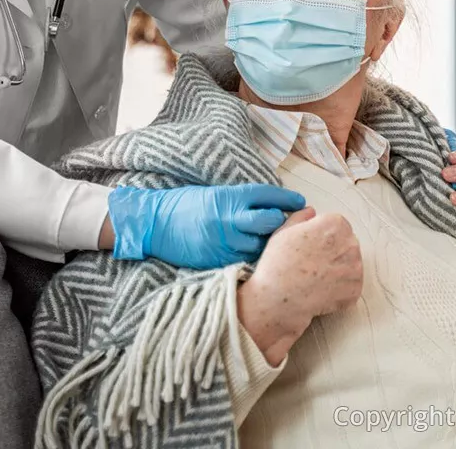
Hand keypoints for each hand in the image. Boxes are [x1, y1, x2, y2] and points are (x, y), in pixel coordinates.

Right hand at [108, 184, 305, 268]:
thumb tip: (269, 203)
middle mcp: (229, 219)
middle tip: (292, 225)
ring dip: (271, 245)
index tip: (301, 201)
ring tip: (279, 246)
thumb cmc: (184, 205)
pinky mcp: (218, 261)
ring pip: (262, 246)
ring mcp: (224, 242)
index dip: (287, 198)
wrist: (155, 224)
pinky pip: (246, 262)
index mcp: (228, 197)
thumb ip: (240, 200)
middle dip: (283, 223)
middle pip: (270, 222)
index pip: (267, 195)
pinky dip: (255, 260)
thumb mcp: (214, 194)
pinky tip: (261, 260)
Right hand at [237, 208, 362, 364]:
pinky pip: (351, 285)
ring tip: (317, 276)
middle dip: (334, 250)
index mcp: (335, 224)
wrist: (279, 298)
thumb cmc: (278, 262)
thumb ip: (301, 216)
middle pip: (346, 242)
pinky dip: (340, 288)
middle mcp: (350, 243)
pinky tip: (322, 289)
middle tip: (314, 261)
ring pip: (351, 263)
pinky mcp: (355, 290)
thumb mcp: (284, 230)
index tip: (312, 244)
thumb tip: (311, 212)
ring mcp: (355, 269)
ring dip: (339, 268)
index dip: (324, 234)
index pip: (338, 224)